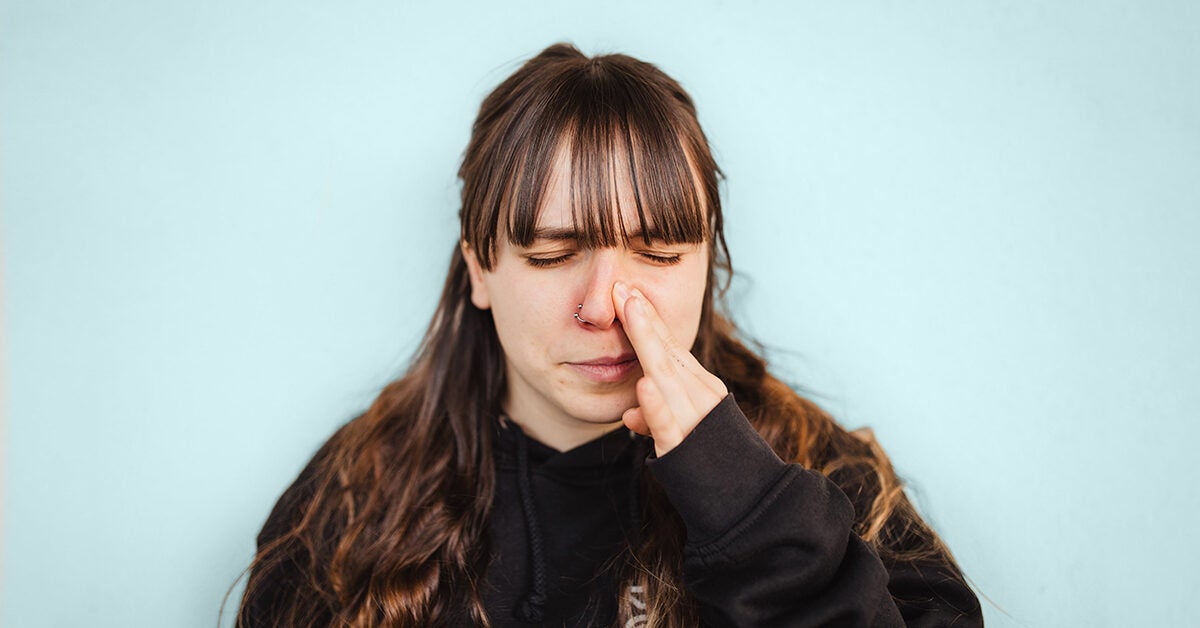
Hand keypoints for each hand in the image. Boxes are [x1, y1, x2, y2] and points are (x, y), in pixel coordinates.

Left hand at [613, 281, 727, 456]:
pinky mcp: (685, 447)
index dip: (648, 318)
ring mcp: (695, 419)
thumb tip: (630, 413)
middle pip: (667, 351)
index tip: (628, 291)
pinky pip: (668, 424)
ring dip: (647, 342)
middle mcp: (701, 395)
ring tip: (630, 311)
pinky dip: (655, 406)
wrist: (749, 499)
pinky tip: (644, 387)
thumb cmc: (711, 462)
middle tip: (621, 287)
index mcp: (700, 387)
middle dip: (643, 318)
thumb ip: (656, 417)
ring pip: (666, 376)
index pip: (670, 347)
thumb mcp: (681, 431)